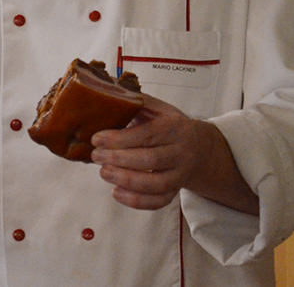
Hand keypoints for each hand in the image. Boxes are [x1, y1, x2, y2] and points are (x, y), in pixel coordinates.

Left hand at [90, 94, 256, 214]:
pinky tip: (116, 192)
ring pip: (156, 184)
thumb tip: (107, 93)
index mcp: (175, 127)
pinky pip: (158, 201)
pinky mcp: (175, 192)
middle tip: (96, 156)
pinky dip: (136, 201)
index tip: (97, 139)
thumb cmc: (169, 125)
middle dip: (119, 159)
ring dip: (126, 180)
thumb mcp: (158, 108)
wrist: (197, 147)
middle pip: (150, 160)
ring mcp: (180, 175)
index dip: (120, 139)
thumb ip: (137, 102)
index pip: (147, 135)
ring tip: (103, 172)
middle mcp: (181, 152)